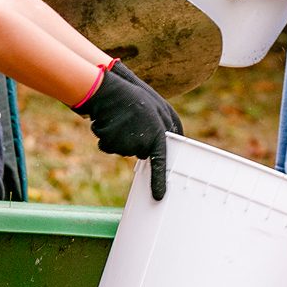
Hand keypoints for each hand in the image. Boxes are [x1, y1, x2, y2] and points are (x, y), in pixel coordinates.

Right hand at [72, 69, 178, 199]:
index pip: (160, 162)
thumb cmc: (135, 97)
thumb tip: (178, 138)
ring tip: (122, 118)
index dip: (159, 180)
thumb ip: (167, 127)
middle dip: (138, 140)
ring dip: (122, 137)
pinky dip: (109, 137)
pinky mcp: (110, 144)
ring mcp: (125, 145)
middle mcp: (142, 144)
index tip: (159, 197)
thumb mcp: (158, 109)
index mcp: (157, 135)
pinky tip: (111, 123)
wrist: (108, 89)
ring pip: (123, 148)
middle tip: (135, 120)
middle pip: (140, 151)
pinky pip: (110, 146)